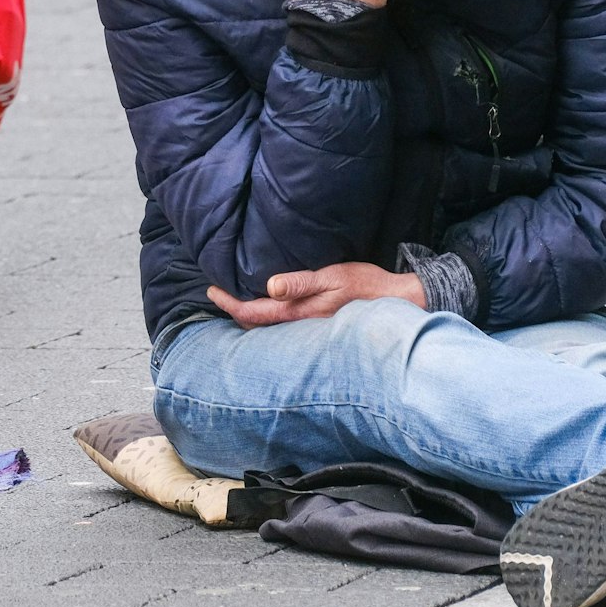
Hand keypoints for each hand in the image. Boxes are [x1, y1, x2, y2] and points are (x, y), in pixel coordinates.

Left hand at [207, 263, 425, 328]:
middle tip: (215, 295)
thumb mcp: (332, 276)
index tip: (211, 290)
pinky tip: (264, 308)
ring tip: (232, 301)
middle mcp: (298, 326)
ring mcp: (306, 330)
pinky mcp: (314, 327)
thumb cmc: (364, 285)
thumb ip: (301, 282)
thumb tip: (270, 285)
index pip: (252, 313)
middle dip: (233, 311)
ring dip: (247, 316)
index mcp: (298, 313)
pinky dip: (264, 317)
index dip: (229, 303)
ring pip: (266, 328)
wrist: (394, 302)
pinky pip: (280, 327)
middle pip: (254, 325)